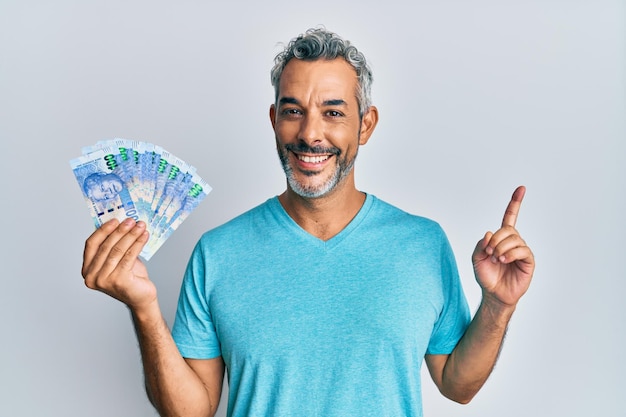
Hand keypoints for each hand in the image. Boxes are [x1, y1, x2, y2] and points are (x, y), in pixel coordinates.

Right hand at [82, 218, 156, 311]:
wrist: (141, 297)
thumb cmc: (130, 277)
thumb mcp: (117, 260)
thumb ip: (113, 246)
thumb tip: (120, 223)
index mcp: (87, 270)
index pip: (91, 245)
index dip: (103, 230)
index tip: (115, 219)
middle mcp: (92, 276)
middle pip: (106, 246)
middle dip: (120, 231)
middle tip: (131, 220)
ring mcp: (104, 280)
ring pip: (118, 250)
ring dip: (131, 235)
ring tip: (140, 226)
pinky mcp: (119, 281)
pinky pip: (129, 256)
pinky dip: (138, 244)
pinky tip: (144, 236)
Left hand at [472, 186, 534, 307]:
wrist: (493, 293)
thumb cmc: (486, 275)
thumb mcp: (476, 258)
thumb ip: (480, 244)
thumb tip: (490, 233)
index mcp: (502, 238)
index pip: (510, 217)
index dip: (515, 203)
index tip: (522, 188)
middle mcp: (514, 241)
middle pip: (507, 229)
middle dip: (495, 239)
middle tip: (489, 253)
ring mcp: (522, 250)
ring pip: (514, 239)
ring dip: (501, 248)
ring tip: (496, 259)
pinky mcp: (528, 260)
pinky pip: (522, 250)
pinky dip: (510, 253)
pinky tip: (504, 260)